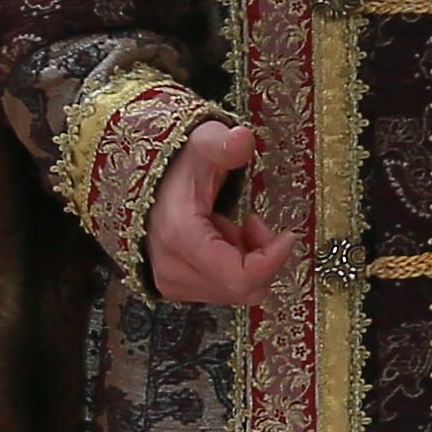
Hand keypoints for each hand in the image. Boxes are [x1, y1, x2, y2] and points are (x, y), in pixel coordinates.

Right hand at [146, 120, 296, 307]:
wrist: (145, 183)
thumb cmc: (176, 165)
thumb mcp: (202, 146)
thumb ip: (222, 143)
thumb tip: (241, 139)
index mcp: (180, 240)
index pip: (240, 278)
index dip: (272, 260)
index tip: (286, 235)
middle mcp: (172, 270)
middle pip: (242, 289)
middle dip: (261, 258)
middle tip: (254, 224)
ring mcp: (171, 282)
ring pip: (234, 292)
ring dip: (247, 262)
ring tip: (233, 228)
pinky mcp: (174, 287)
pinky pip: (221, 291)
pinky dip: (233, 268)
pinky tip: (222, 241)